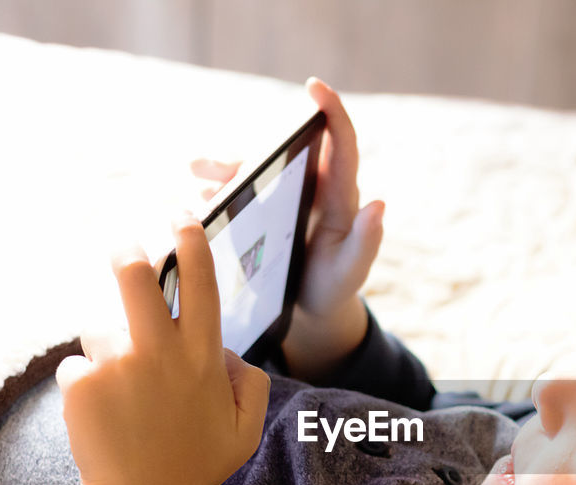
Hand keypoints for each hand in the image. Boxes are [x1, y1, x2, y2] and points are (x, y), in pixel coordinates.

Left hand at [56, 214, 270, 484]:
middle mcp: (161, 353)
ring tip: (120, 403)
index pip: (201, 283)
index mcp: (203, 358)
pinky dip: (83, 391)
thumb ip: (250, 384)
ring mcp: (118, 367)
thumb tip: (228, 353)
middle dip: (127, 254)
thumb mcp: (246, 430)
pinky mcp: (81, 385)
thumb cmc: (196, 467)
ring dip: (106, 356)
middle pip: (135, 277)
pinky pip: (76, 370)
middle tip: (122, 248)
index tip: (182, 217)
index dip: (191, 242)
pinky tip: (101, 422)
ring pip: (101, 334)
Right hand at [190, 77, 384, 381]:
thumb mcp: (350, 271)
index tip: (314, 86)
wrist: (313, 308)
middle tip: (211, 162)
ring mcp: (288, 196)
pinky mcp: (267, 209)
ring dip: (225, 169)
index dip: (332, 110)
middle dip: (249, 153)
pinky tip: (199, 197)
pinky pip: (243, 190)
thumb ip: (365, 242)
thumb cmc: (335, 286)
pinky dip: (220, 190)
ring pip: (257, 170)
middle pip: (284, 154)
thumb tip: (379, 204)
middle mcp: (315, 187)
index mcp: (341, 197)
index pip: (341, 143)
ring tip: (196, 172)